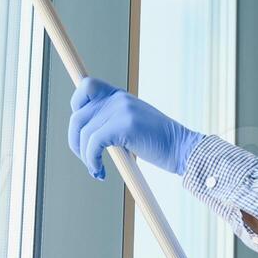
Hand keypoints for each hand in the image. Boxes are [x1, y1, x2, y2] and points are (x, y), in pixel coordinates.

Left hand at [67, 77, 202, 178]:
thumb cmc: (158, 142)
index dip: (76, 107)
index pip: (86, 86)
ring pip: (84, 133)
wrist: (182, 149)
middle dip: (75, 142)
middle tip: (87, 160)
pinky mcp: (124, 125)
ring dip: (85, 156)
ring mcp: (121, 110)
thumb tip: (84, 133)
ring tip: (96, 169)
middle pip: (78, 116)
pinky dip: (92, 161)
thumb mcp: (132, 123)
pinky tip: (100, 172)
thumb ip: (112, 120)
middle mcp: (118, 98)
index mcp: (119, 95)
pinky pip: (94, 144)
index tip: (82, 130)